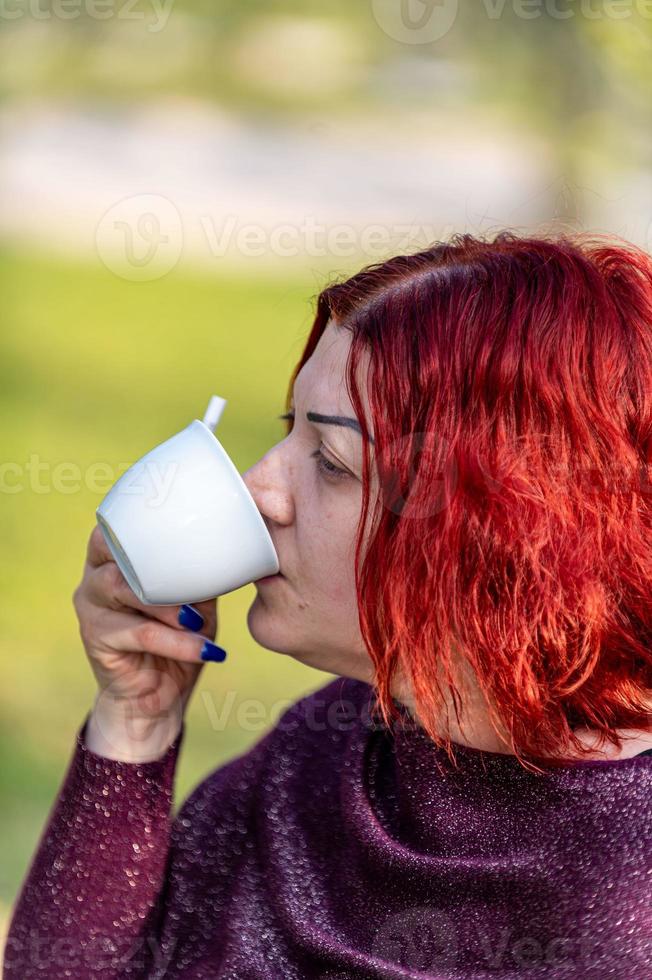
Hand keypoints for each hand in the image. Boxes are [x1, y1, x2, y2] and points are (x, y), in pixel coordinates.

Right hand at [73, 523, 221, 739]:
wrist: (156, 697)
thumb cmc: (178, 639)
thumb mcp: (197, 602)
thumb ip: (203, 575)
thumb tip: (236, 548)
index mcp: (116, 559)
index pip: (118, 524)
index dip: (143, 518)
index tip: (185, 522)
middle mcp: (95, 576)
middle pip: (113, 550)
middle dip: (156, 561)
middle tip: (196, 577)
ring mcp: (91, 606)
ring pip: (125, 589)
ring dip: (169, 606)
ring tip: (199, 621)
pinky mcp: (95, 638)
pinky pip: (141, 632)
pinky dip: (178, 641)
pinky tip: (205, 649)